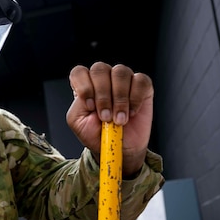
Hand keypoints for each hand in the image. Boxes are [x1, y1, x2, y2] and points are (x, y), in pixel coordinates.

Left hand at [66, 62, 153, 176]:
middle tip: (106, 117)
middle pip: (99, 69)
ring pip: (120, 72)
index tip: (89, 106)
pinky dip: (135, 98)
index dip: (84, 86)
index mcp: (86, 85)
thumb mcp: (78, 123)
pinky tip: (132, 112)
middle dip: (102, 95)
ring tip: (119, 119)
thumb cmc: (98, 135)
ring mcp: (123, 80)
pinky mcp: (142, 86)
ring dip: (119, 98)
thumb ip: (77, 106)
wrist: (120, 149)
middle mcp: (104, 79)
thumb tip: (87, 94)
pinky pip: (140, 80)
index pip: (79, 72)